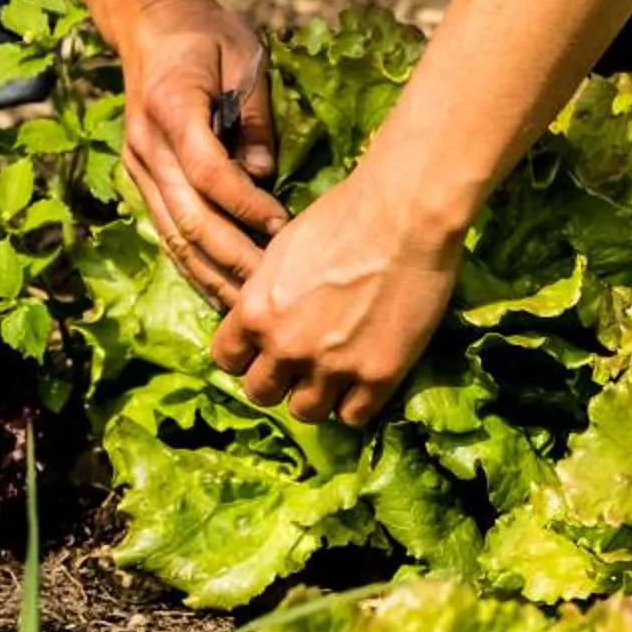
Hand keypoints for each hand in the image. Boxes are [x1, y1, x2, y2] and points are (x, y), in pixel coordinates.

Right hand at [116, 0, 281, 309]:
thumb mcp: (244, 57)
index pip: (208, 171)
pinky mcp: (140, 179)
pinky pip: (165, 230)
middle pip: (188, 215)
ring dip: (210, 273)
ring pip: (172, 234)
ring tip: (247, 304)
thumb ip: (254, 115)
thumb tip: (263, 174)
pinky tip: (219, 289)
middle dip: (233, 255)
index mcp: (172, 107)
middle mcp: (146, 144)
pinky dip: (192, 263)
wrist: (150, 24)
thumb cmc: (207, 36)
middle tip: (274, 284)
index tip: (284, 226)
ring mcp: (137, 165)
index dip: (247, 204)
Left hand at [212, 167, 461, 428]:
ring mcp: (331, 365)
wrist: (404, 214)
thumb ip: (268, 291)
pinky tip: (366, 380)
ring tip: (336, 377)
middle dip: (278, 381)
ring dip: (317, 396)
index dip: (247, 356)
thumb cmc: (345, 214)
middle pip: (261, 393)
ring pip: (305, 412)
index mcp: (256, 311)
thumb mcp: (284, 248)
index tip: (264, 349)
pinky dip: (357, 403)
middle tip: (301, 366)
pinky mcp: (377, 376)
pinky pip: (353, 416)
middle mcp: (285, 345)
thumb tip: (268, 312)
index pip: (226, 359)